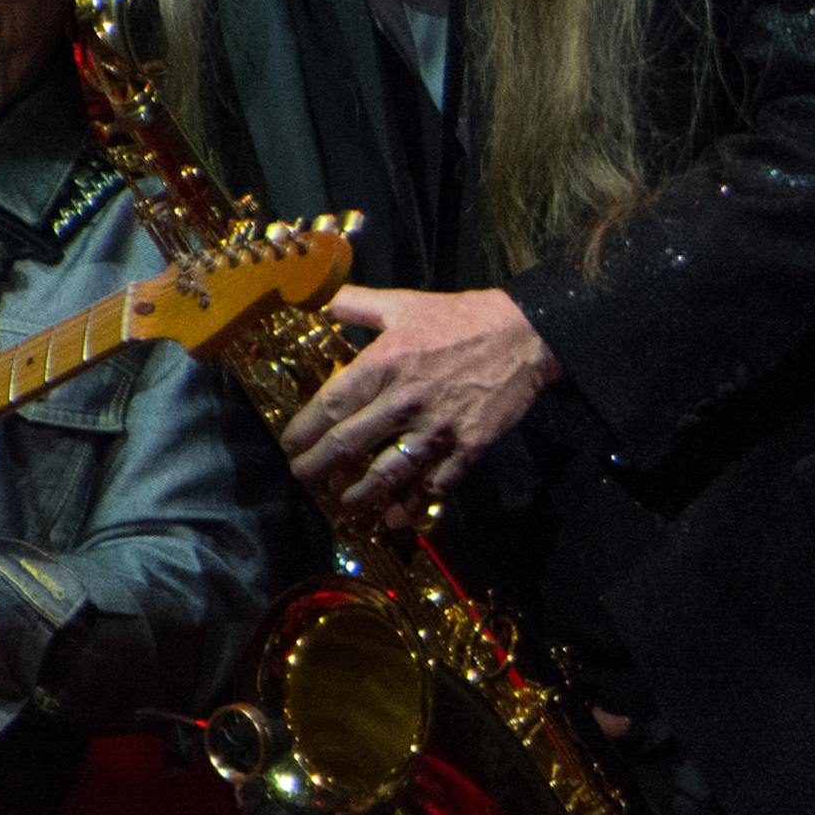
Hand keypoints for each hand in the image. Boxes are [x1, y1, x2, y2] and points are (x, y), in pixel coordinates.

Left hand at [282, 286, 560, 526]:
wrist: (524, 334)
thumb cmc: (459, 318)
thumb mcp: (403, 302)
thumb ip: (356, 303)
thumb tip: (316, 297)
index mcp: (385, 363)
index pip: (330, 404)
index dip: (304, 430)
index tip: (290, 445)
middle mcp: (404, 400)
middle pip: (348, 445)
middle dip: (317, 468)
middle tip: (304, 478)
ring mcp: (437, 428)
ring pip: (386, 472)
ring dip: (358, 494)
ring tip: (342, 502)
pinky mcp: (467, 447)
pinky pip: (433, 485)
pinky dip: (411, 505)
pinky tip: (394, 517)